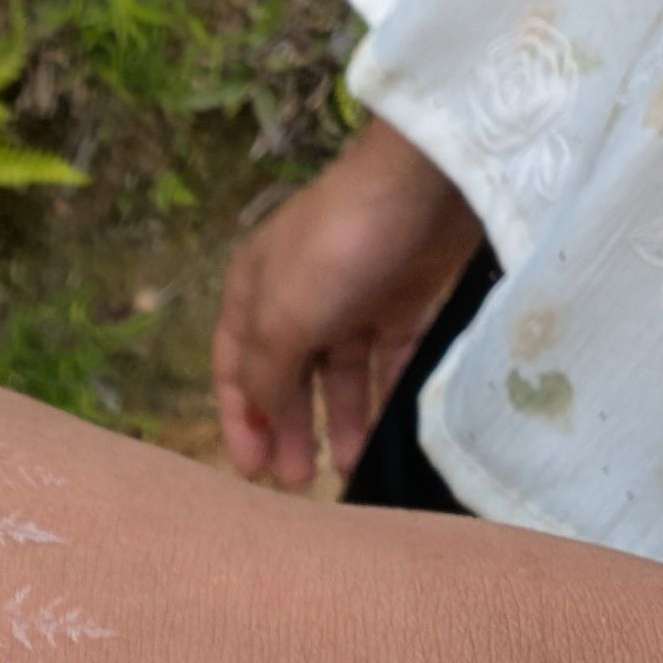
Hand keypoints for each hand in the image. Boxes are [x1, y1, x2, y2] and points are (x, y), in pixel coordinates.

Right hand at [211, 118, 481, 485]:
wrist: (427, 180)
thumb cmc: (336, 248)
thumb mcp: (282, 317)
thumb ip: (264, 375)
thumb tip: (260, 419)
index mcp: (252, 293)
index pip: (234, 369)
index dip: (239, 421)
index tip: (252, 471)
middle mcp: (297, 297)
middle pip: (287, 377)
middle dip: (289, 429)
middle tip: (298, 482)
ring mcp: (353, 298)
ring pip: (340, 375)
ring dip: (340, 421)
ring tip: (348, 468)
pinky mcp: (404, 300)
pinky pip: (389, 361)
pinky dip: (385, 396)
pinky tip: (388, 434)